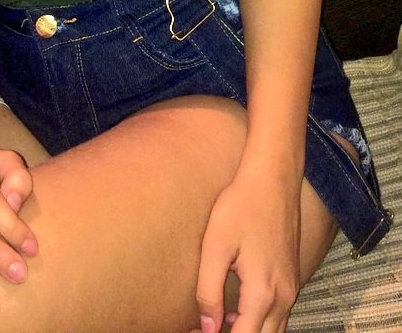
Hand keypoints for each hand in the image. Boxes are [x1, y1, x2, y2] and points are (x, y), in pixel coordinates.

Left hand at [191, 166, 300, 332]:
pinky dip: (259, 321)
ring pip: (274, 331)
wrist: (273, 179)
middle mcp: (284, 298)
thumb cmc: (241, 206)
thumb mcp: (215, 246)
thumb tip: (207, 327)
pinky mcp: (292, 278)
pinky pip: (279, 315)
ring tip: (218, 321)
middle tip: (204, 329)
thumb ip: (209, 291)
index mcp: (263, 293)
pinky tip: (235, 309)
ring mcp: (292, 289)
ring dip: (249, 331)